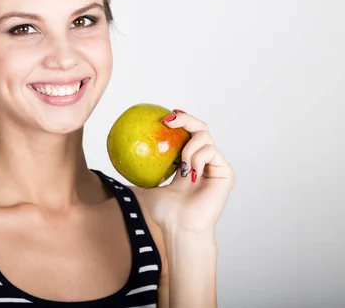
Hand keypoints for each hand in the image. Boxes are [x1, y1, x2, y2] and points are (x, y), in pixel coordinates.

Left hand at [145, 110, 235, 234]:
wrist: (180, 227)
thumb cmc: (165, 213)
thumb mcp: (147, 185)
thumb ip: (141, 171)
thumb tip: (121, 155)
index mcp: (188, 163)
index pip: (187, 135)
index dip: (178, 122)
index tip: (162, 119)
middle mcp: (204, 162)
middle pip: (200, 128)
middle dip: (185, 118)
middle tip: (169, 119)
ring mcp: (215, 166)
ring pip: (204, 137)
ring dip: (188, 148)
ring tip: (181, 166)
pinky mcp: (225, 172)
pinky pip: (210, 151)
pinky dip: (197, 157)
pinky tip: (190, 172)